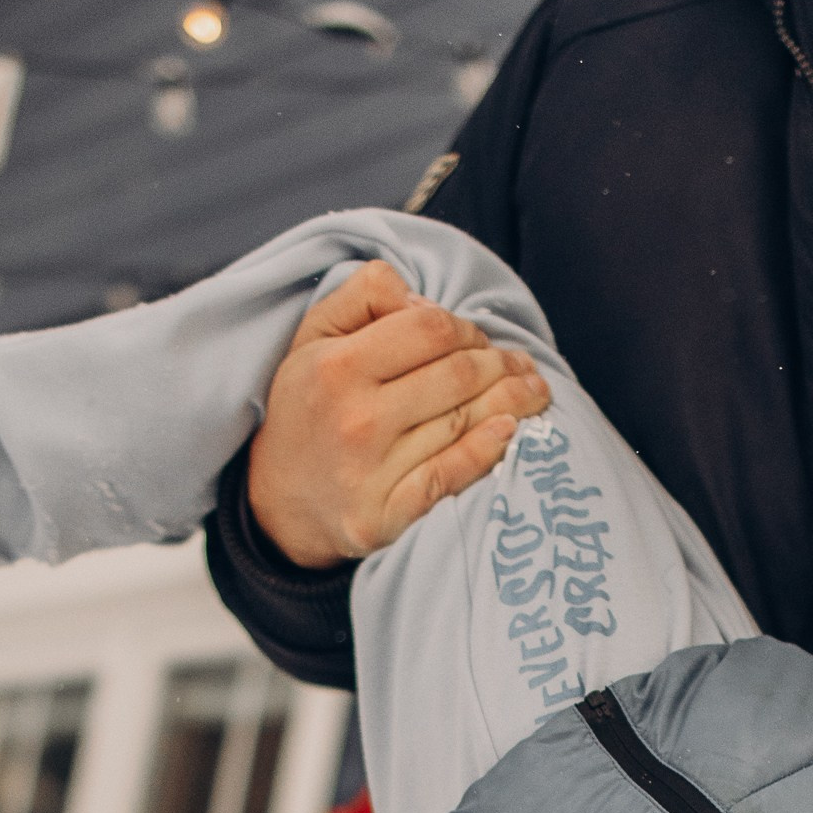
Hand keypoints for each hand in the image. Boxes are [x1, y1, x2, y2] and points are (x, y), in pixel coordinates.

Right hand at [246, 258, 550, 567]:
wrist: (277, 502)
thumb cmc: (307, 408)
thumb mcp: (313, 338)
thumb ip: (363, 296)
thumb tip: (420, 298)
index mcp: (337, 368)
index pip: (430, 328)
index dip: (466, 327)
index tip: (475, 338)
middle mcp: (356, 419)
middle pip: (459, 373)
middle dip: (501, 363)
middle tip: (519, 364)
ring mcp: (372, 472)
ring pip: (465, 421)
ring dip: (514, 401)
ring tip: (534, 389)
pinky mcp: (386, 516)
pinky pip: (453, 475)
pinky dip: (489, 449)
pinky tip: (511, 429)